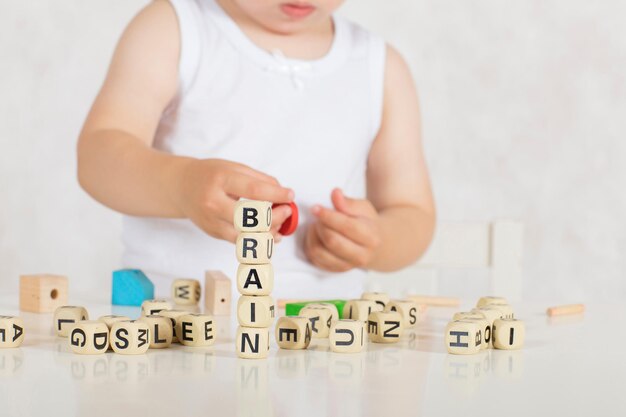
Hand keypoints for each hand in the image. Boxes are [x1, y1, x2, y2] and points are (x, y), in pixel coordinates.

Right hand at [174, 159, 293, 241]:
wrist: (181, 187)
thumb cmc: (211, 175)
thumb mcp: (234, 168)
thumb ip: (259, 179)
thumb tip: (282, 193)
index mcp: (220, 180)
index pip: (253, 191)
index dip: (276, 195)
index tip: (290, 195)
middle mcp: (213, 202)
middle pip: (251, 218)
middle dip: (275, 217)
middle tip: (287, 210)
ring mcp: (212, 221)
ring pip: (247, 235)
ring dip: (269, 232)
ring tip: (281, 224)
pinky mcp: (213, 233)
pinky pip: (240, 241)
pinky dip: (259, 240)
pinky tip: (271, 235)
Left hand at [304, 188, 381, 271]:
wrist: (377, 246)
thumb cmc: (368, 224)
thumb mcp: (364, 208)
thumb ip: (349, 202)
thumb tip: (335, 194)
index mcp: (371, 238)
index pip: (347, 227)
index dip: (328, 216)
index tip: (316, 208)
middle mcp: (361, 256)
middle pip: (332, 241)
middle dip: (321, 225)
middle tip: (318, 216)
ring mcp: (348, 266)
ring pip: (319, 252)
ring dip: (312, 236)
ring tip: (316, 225)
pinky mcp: (336, 270)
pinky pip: (315, 260)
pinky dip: (310, 246)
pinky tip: (316, 236)